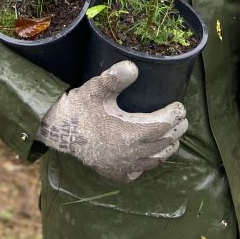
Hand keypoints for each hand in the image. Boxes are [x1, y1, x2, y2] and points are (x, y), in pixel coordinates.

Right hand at [36, 60, 187, 182]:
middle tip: (182, 119)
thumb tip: (133, 66)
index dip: (174, 116)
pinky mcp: (113, 172)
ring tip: (172, 138)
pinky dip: (147, 164)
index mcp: (131, 133)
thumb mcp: (97, 88)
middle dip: (175, 131)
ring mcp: (123, 166)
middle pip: (162, 144)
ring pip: (154, 161)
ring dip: (165, 149)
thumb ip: (115, 78)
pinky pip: (138, 172)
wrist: (57, 130)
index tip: (180, 106)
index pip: (162, 126)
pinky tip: (147, 158)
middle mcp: (131, 154)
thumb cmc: (79, 107)